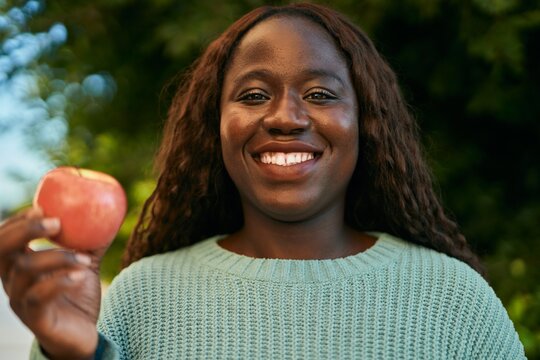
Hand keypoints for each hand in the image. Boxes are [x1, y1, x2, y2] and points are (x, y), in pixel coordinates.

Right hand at [0, 208, 106, 359]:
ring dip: (58, 257)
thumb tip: (108, 214)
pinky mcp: (34, 318)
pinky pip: (39, 295)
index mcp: (19, 265)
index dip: (18, 221)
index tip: (41, 207)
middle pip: (2, 250)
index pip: (4, 238)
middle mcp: (13, 281)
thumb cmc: (78, 294)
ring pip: (25, 270)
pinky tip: (81, 275)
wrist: (83, 333)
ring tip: (85, 259)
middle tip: (56, 222)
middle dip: (26, 230)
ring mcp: (21, 300)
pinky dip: (60, 280)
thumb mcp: (84, 262)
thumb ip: (90, 241)